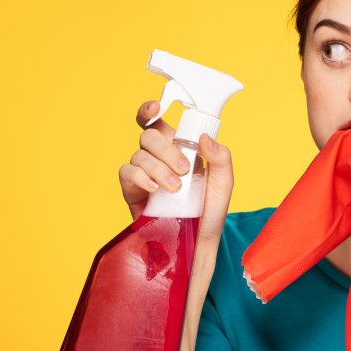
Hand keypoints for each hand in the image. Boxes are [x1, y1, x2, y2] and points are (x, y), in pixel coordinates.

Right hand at [117, 100, 233, 243]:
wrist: (198, 241)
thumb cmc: (211, 210)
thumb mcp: (224, 183)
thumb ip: (221, 158)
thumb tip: (204, 138)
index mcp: (179, 148)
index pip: (159, 123)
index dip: (150, 110)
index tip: (155, 108)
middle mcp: (158, 157)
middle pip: (148, 135)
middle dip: (166, 149)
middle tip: (184, 169)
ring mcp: (143, 173)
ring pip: (139, 154)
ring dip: (157, 168)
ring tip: (174, 188)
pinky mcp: (132, 191)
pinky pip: (126, 173)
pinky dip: (140, 177)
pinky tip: (154, 188)